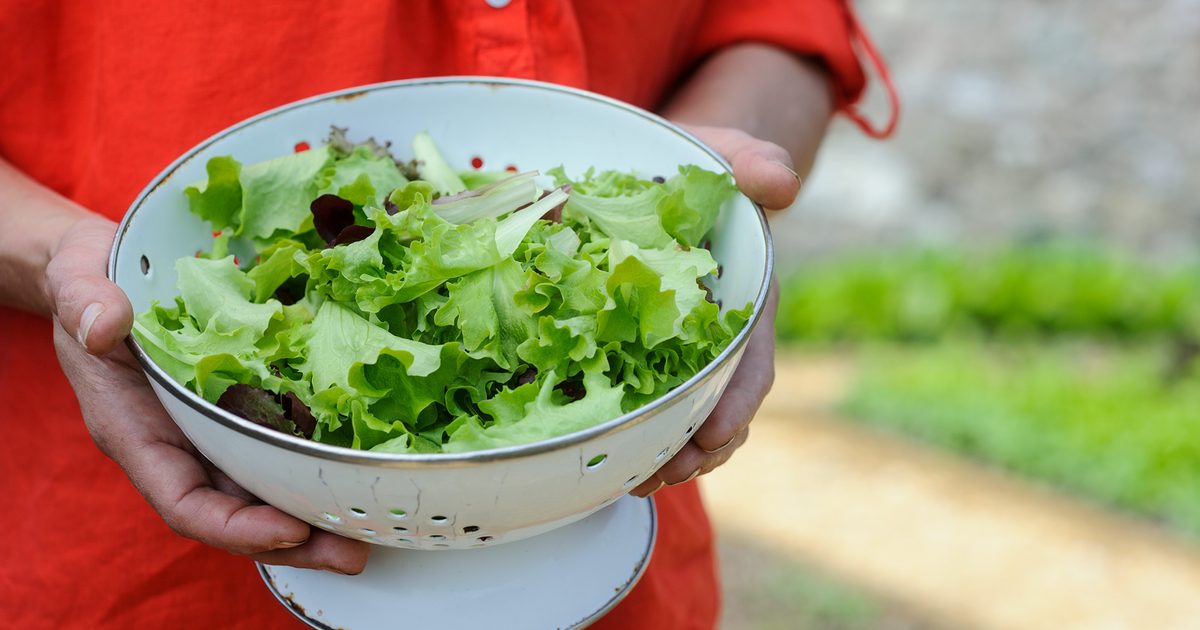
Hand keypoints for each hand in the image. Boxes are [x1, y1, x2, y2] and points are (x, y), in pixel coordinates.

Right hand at [45, 216, 368, 573]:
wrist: (107, 265)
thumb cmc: (89, 280)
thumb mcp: (77, 282)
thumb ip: (84, 301)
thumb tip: (105, 324)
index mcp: (136, 431)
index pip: (184, 503)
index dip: (237, 526)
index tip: (289, 529)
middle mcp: (180, 443)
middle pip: (238, 512)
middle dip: (294, 539)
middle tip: (353, 551)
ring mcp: (214, 429)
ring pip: (265, 486)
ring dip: (316, 509)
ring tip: (370, 524)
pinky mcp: (243, 404)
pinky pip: (281, 441)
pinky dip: (319, 457)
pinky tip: (365, 462)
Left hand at [631, 125, 789, 496]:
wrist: (676, 168)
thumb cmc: (704, 165)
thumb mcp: (730, 155)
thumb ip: (755, 164)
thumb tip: (780, 183)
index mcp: (744, 301)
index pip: (752, 362)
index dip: (736, 401)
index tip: (716, 434)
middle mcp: (718, 333)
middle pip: (720, 405)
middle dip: (697, 447)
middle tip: (661, 475)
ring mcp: (684, 345)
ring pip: (688, 412)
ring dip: (668, 451)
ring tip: (634, 479)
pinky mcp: (646, 345)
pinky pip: (649, 396)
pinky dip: (639, 427)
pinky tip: (612, 452)